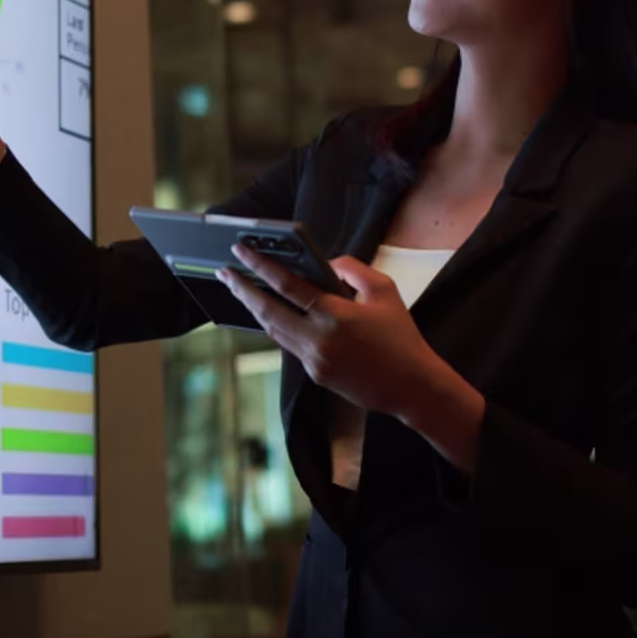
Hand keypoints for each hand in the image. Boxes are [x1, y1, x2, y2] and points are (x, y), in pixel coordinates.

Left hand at [220, 248, 449, 420]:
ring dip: (254, 309)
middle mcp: (318, 338)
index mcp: (335, 314)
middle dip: (243, 289)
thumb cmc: (400, 335)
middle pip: (268, 310)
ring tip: (240, 289)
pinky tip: (270, 313)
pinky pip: (290, 345)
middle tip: (225, 272)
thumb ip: (352, 269)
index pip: (288, 285)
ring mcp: (313, 359)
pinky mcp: (314, 373)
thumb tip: (325, 263)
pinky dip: (278, 326)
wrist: (411, 386)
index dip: (261, 266)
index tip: (241, 251)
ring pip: (273, 330)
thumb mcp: (384, 290)